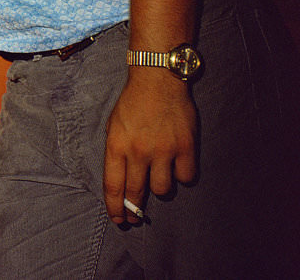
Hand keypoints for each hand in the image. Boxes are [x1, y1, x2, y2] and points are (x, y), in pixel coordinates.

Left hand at [103, 67, 196, 223]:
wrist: (157, 80)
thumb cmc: (133, 103)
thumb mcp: (114, 126)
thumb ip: (117, 153)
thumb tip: (121, 182)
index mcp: (117, 145)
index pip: (113, 186)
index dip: (115, 207)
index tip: (118, 219)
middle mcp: (138, 151)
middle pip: (136, 192)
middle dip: (134, 210)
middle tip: (135, 217)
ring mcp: (163, 150)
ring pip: (162, 189)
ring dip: (160, 189)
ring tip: (158, 178)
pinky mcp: (185, 146)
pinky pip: (185, 176)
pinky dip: (181, 175)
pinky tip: (177, 167)